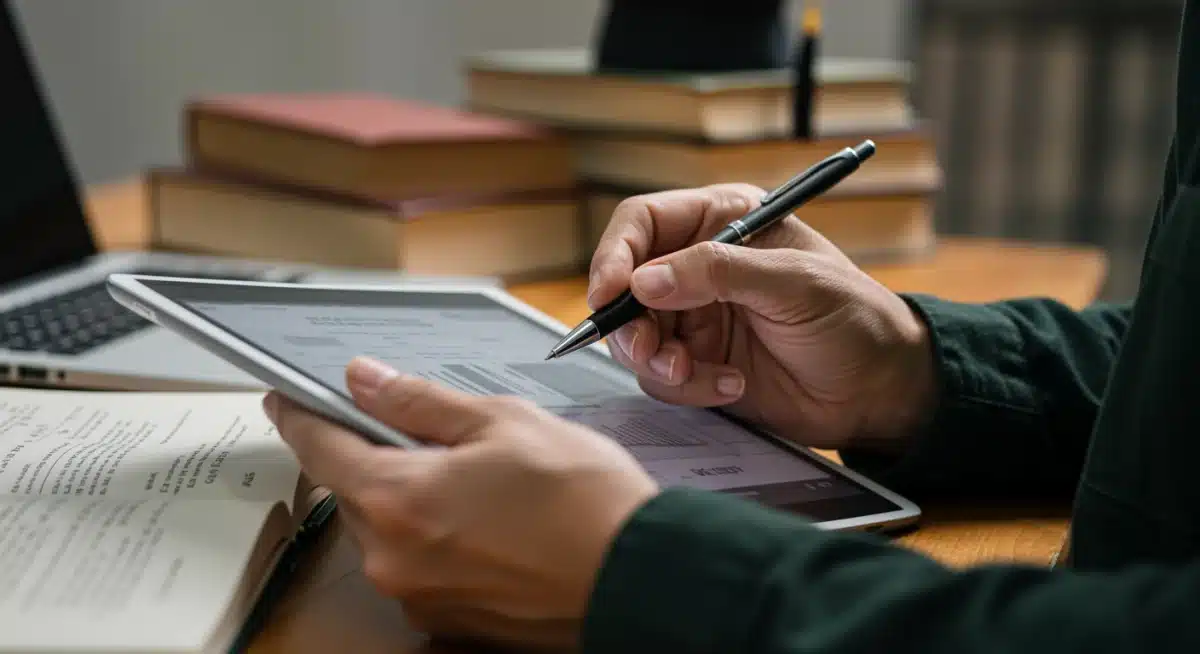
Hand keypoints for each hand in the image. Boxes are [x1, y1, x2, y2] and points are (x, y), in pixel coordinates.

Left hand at [264, 357, 658, 649]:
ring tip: (479, 481)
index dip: (298, 416)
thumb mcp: (502, 422)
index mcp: (395, 500)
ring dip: (409, 500)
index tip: (284, 401)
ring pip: (386, 532)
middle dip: (375, 457)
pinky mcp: (447, 623)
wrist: (641, 577)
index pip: (318, 447)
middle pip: (352, 492)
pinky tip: (488, 523)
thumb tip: (364, 379)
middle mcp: (392, 559)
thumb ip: (419, 402)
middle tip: (427, 435)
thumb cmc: (583, 499)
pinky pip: (418, 569)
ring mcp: (418, 598)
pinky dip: (435, 540)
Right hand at [588, 183, 935, 449]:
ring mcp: (696, 318)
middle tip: (652, 350)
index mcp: (723, 223)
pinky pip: (661, 377)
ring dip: (657, 360)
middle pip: (625, 285)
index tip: (609, 293)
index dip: (616, 255)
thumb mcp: (793, 282)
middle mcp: (699, 267)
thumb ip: (718, 273)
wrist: (880, 390)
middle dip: (630, 323)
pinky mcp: (699, 364)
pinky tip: (731, 385)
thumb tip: (644, 281)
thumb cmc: (854, 318)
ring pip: (635, 336)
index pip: (644, 224)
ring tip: (695, 373)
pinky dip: (687, 386)